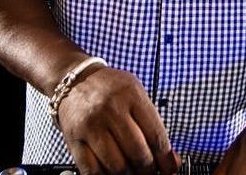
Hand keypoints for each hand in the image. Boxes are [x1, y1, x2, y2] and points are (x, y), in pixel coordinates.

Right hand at [56, 66, 179, 174]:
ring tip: (132, 171)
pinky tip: (112, 172)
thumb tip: (171, 160)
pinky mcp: (74, 139)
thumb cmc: (109, 89)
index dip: (166, 159)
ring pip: (117, 166)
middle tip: (149, 171)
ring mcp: (91, 125)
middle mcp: (111, 109)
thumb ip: (154, 126)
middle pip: (138, 153)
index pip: (156, 136)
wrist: (74, 80)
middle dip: (148, 170)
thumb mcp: (136, 96)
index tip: (169, 169)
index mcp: (131, 95)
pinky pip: (93, 171)